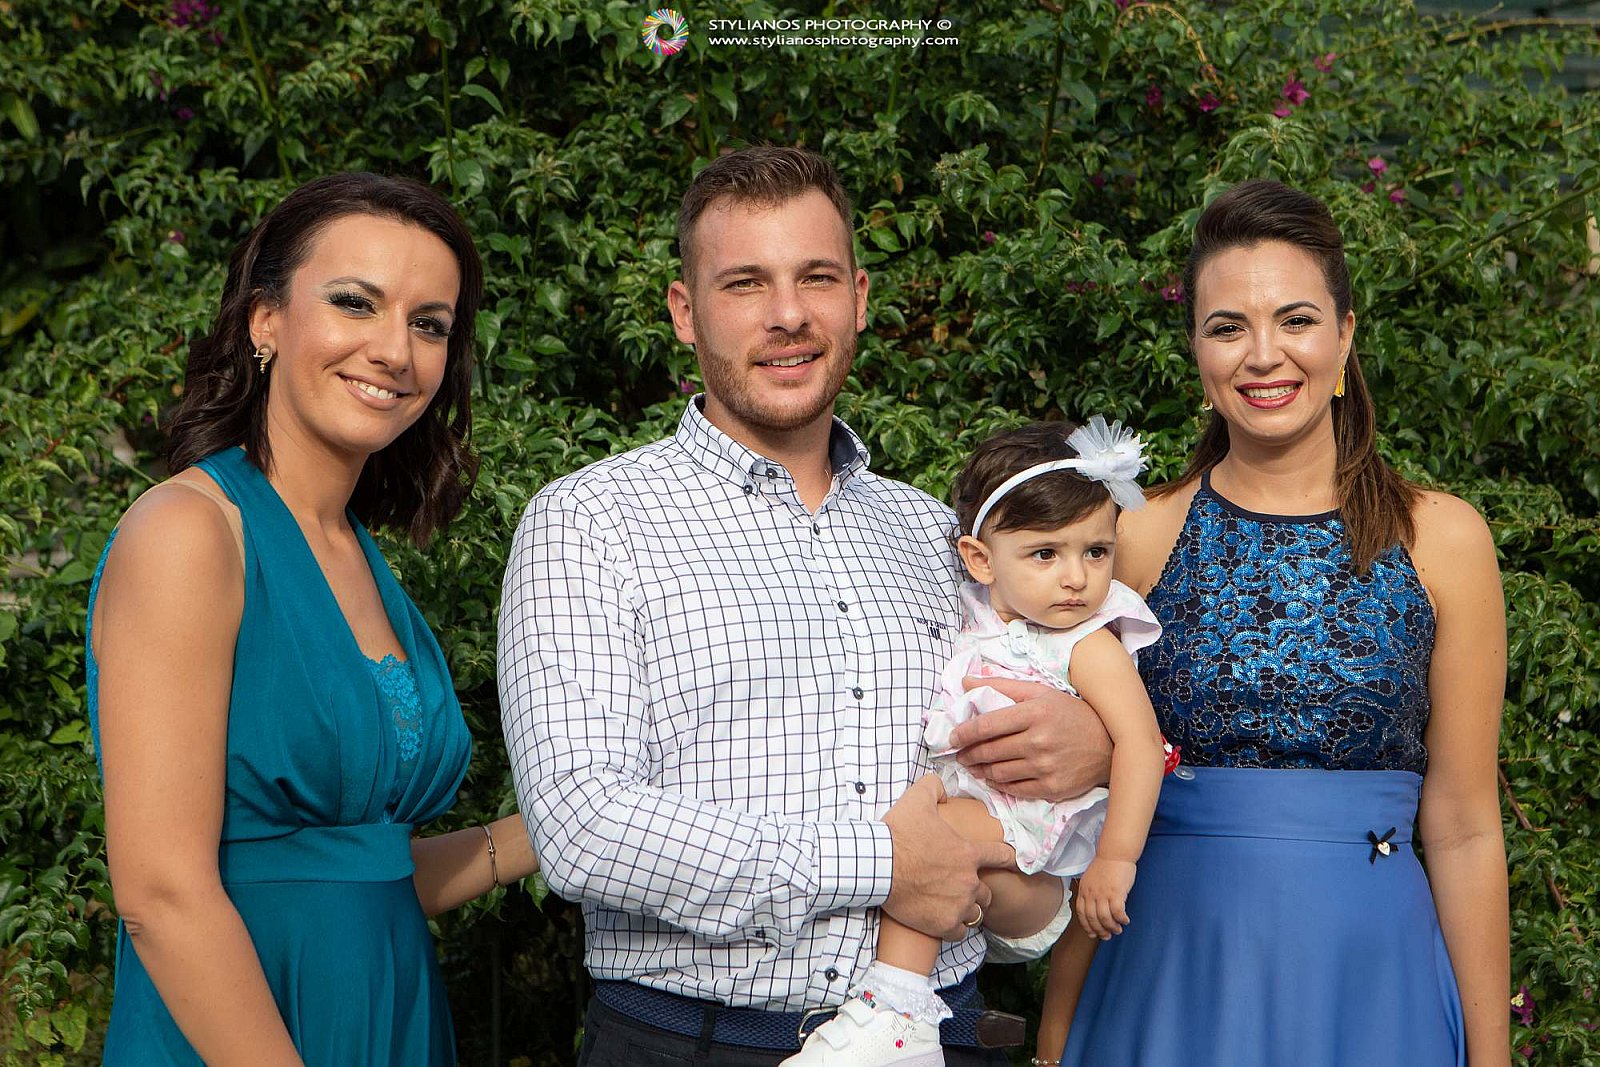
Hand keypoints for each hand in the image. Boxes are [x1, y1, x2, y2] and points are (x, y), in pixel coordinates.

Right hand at [883, 776, 1013, 940]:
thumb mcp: (917, 798)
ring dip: (966, 910)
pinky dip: (952, 928)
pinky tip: (942, 922)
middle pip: (987, 893)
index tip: (1012, 863)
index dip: (1008, 859)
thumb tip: (943, 788)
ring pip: (975, 914)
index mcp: (968, 853)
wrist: (879, 866)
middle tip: (959, 888)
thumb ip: (934, 787)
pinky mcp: (943, 924)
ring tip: (951, 907)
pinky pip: (958, 933)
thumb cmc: (898, 833)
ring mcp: (958, 905)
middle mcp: (969, 881)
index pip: (1002, 856)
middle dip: (977, 891)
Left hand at [948, 677, 1111, 800]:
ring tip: (970, 765)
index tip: (952, 736)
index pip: (987, 725)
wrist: (1109, 744)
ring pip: (999, 772)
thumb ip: (1001, 685)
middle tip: (958, 753)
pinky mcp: (1052, 788)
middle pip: (990, 751)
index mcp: (1035, 713)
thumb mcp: (1040, 692)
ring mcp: (1046, 767)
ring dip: (979, 770)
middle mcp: (1039, 740)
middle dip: (967, 753)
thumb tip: (965, 682)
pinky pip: (1015, 789)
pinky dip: (998, 784)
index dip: (963, 733)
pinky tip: (991, 778)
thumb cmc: (1070, 713)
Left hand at [1074, 858, 1134, 939]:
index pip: (1082, 914)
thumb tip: (1094, 907)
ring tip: (1117, 929)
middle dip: (1100, 931)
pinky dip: (1121, 919)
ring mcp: (1103, 894)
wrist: (1115, 853)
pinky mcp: (1116, 893)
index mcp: (1084, 890)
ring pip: (1105, 918)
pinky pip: (1117, 912)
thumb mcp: (1090, 879)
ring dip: (1111, 927)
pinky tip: (1125, 920)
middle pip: (1092, 919)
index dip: (1087, 926)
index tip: (1093, 934)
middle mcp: (1091, 894)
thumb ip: (1090, 892)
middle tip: (1107, 936)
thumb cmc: (1105, 865)